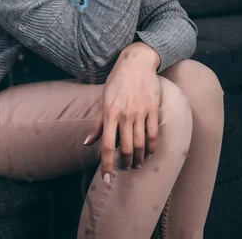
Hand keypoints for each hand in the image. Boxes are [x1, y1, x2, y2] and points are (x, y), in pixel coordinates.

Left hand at [84, 43, 160, 180]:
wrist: (135, 62)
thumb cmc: (116, 81)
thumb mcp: (103, 100)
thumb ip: (97, 123)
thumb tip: (87, 143)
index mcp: (109, 113)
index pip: (106, 145)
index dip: (106, 165)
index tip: (107, 179)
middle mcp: (124, 115)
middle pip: (125, 149)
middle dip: (125, 164)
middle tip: (125, 170)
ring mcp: (140, 112)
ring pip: (140, 144)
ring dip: (138, 159)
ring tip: (137, 165)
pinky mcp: (153, 109)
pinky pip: (154, 134)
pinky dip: (152, 148)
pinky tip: (148, 153)